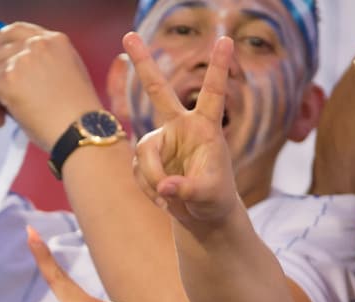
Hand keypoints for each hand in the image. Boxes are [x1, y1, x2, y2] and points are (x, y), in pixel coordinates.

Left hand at [0, 22, 102, 150]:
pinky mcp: (7, 81)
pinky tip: (0, 122)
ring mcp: (20, 62)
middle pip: (1, 51)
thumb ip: (47, 60)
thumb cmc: (78, 111)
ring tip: (6, 112)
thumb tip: (19, 69)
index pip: (19, 30)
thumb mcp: (70, 71)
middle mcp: (36, 45)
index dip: (1, 40)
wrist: (80, 129)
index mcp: (54, 40)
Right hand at [126, 33, 239, 228]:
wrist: (200, 213)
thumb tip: (164, 187)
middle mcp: (180, 126)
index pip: (212, 93)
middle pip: (157, 90)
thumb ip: (187, 190)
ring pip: (144, 154)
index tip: (226, 40)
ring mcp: (161, 140)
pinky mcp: (146, 158)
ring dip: (152, 179)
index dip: (218, 67)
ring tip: (168, 198)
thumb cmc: (214, 200)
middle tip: (129, 34)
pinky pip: (138, 171)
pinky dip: (148, 189)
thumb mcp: (208, 196)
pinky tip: (163, 199)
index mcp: (206, 127)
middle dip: (143, 63)